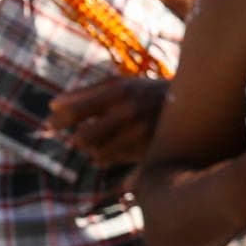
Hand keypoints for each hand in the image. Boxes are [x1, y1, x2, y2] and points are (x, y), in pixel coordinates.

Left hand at [48, 76, 169, 165]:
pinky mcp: (147, 152)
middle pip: (82, 138)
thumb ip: (86, 93)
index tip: (50, 123)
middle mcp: (129, 112)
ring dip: (92, 149)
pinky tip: (111, 149)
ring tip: (100, 141)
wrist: (195, 106)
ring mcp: (139, 134)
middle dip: (77, 138)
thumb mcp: (121, 85)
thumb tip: (52, 106)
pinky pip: (109, 161)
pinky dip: (103, 157)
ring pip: (95, 153)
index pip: (74, 110)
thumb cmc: (148, 93)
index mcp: (118, 91)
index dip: (57, 120)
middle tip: (80, 134)